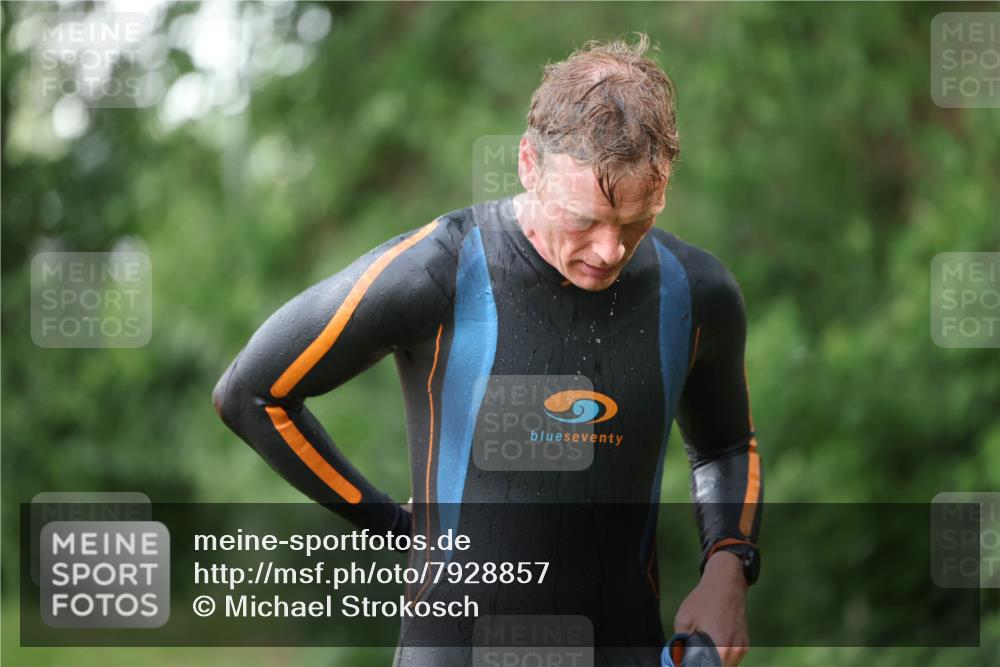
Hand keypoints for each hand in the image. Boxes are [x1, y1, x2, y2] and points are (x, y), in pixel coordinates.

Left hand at [674, 551, 748, 666]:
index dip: (695, 663)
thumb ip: (681, 644)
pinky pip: (732, 658)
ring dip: (713, 661)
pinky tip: (712, 642)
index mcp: (719, 648)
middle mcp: (734, 652)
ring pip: (725, 665)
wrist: (725, 583)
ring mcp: (742, 648)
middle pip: (717, 666)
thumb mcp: (684, 621)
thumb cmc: (703, 600)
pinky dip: (722, 656)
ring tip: (701, 646)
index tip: (686, 658)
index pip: (707, 666)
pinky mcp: (745, 644)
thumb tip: (679, 659)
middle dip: (704, 662)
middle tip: (692, 652)